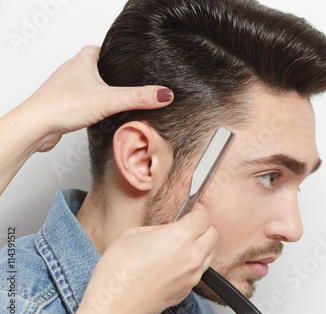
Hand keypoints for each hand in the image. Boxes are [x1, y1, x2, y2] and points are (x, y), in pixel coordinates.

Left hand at [17, 45, 172, 151]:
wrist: (35, 126)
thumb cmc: (61, 105)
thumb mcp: (110, 100)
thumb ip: (138, 97)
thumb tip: (164, 94)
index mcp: (83, 59)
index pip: (103, 49)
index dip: (116, 55)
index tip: (130, 62)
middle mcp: (72, 70)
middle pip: (96, 67)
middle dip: (111, 77)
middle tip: (126, 84)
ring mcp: (65, 87)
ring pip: (88, 85)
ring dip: (100, 93)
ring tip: (116, 101)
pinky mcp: (61, 104)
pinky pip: (80, 101)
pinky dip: (90, 107)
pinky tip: (98, 116)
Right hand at [68, 204, 216, 313]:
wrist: (113, 303)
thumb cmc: (118, 269)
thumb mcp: (134, 234)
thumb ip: (158, 227)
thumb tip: (168, 227)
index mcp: (181, 236)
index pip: (203, 217)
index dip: (198, 211)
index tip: (194, 211)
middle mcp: (192, 256)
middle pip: (213, 234)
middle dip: (203, 228)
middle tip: (189, 226)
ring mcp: (192, 276)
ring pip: (209, 254)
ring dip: (200, 247)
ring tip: (181, 246)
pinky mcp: (187, 290)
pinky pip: (198, 272)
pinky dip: (192, 265)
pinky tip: (174, 264)